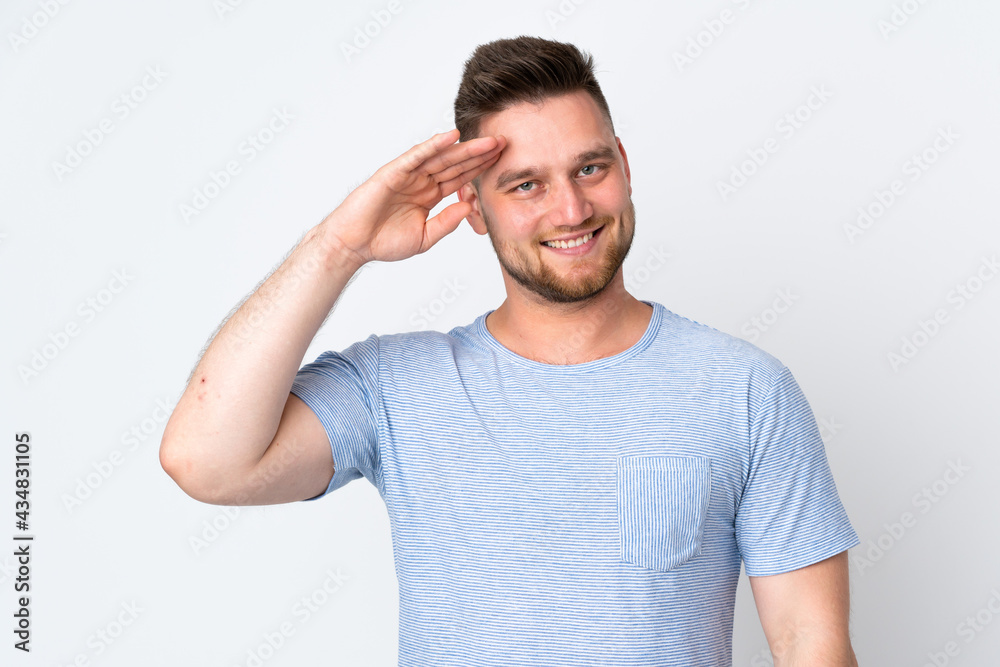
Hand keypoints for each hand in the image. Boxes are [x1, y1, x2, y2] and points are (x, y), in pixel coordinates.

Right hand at [323, 129, 505, 264]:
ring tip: (487, 141)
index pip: (460, 178)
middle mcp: (421, 181)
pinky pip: (416, 157)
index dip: (480, 169)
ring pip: (441, 157)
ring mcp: (408, 175)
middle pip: (455, 164)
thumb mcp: (424, 237)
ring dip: (464, 148)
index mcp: (430, 195)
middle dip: (479, 154)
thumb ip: (446, 223)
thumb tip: (469, 208)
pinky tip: (451, 138)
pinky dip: (433, 146)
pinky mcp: (393, 172)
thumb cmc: (383, 242)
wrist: (353, 244)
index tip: (502, 161)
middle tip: (503, 143)